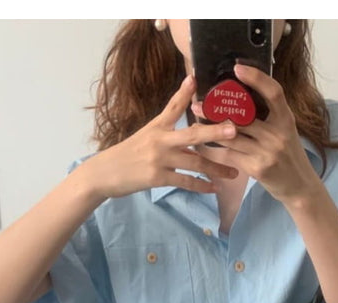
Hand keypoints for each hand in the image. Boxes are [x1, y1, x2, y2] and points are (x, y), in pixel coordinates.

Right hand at [81, 75, 238, 200]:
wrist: (103, 174)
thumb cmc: (125, 156)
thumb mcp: (143, 138)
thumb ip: (164, 134)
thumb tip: (188, 136)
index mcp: (156, 127)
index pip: (172, 106)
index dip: (184, 92)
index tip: (195, 78)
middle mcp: (159, 140)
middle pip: (192, 134)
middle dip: (214, 132)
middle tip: (234, 130)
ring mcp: (159, 159)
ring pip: (195, 163)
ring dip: (216, 169)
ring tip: (234, 173)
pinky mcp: (157, 177)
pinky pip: (185, 182)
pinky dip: (201, 186)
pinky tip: (214, 189)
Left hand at [191, 64, 318, 203]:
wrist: (299, 187)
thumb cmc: (289, 157)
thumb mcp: (286, 133)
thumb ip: (269, 118)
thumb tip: (241, 101)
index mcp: (286, 120)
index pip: (274, 93)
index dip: (256, 78)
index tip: (238, 68)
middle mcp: (278, 134)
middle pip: (244, 116)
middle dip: (217, 109)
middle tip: (198, 103)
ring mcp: (268, 152)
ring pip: (232, 136)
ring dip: (211, 129)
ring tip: (196, 121)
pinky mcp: (257, 168)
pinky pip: (231, 155)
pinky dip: (218, 149)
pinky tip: (206, 145)